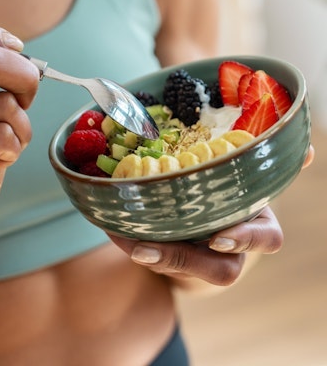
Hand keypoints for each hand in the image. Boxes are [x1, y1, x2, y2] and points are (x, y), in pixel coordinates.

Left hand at [110, 144, 314, 287]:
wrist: (208, 232)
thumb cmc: (229, 199)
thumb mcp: (248, 180)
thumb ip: (268, 164)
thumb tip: (310, 148)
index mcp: (254, 225)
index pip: (265, 239)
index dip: (245, 239)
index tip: (219, 237)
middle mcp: (231, 250)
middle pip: (220, 269)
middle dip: (183, 260)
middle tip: (147, 250)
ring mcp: (201, 261)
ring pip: (182, 269)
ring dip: (152, 256)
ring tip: (127, 241)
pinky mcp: (173, 262)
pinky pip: (153, 259)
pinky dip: (130, 242)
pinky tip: (113, 228)